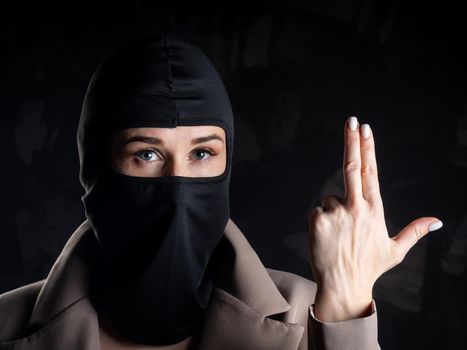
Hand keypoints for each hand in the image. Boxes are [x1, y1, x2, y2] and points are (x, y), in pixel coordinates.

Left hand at [307, 116, 442, 321]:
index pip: (370, 172)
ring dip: (334, 210)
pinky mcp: (317, 219)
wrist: (343, 286)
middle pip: (351, 166)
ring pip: (331, 198)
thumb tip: (437, 220)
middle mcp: (355, 207)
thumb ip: (415, 231)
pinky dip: (321, 219)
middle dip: (352, 141)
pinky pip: (317, 210)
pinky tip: (327, 237)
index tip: (366, 129)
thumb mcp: (396, 250)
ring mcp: (335, 212)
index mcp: (374, 210)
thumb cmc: (369, 267)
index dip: (368, 148)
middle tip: (352, 120)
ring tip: (339, 235)